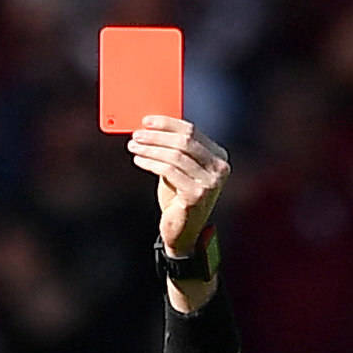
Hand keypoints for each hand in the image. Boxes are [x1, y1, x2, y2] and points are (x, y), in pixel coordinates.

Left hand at [128, 115, 230, 260]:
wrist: (182, 232)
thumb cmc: (178, 197)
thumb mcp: (179, 169)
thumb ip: (173, 150)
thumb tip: (149, 128)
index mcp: (218, 156)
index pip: (192, 130)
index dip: (167, 123)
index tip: (146, 121)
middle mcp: (219, 168)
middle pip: (184, 141)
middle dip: (157, 135)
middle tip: (136, 134)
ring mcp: (210, 183)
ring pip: (175, 155)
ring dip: (151, 148)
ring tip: (133, 146)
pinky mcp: (196, 195)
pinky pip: (169, 171)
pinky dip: (151, 163)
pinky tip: (139, 160)